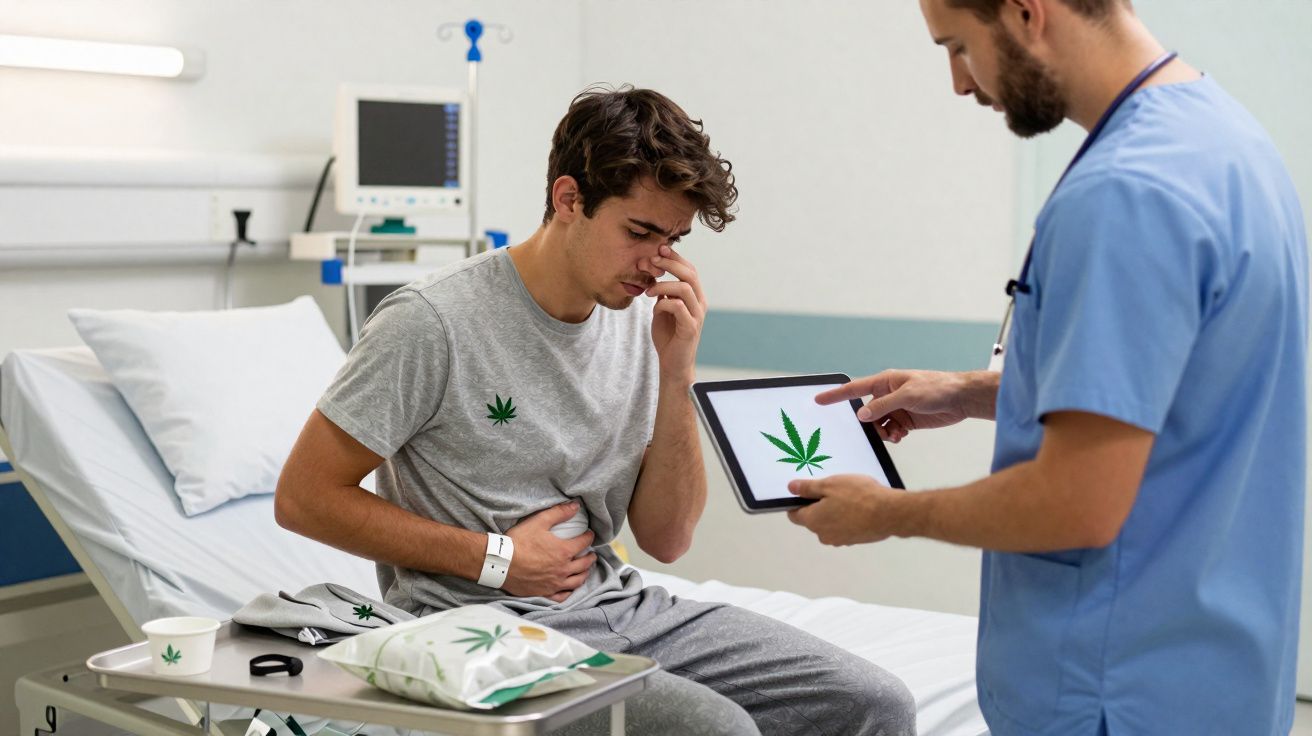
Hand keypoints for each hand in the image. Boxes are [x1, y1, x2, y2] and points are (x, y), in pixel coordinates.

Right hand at [502, 502, 596, 601]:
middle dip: (590, 557)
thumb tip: (576, 506)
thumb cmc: (519, 541)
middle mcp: (563, 569)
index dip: (589, 537)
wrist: (500, 563)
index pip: (584, 543)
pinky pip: (562, 596)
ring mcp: (554, 583)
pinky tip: (570, 588)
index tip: (589, 535)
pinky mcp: (544, 593)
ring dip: (584, 574)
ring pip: (577, 581)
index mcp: (563, 551)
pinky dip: (569, 592)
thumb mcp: (539, 521)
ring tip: (585, 570)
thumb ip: (559, 513)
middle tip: (591, 554)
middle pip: (584, 564)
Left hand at [641, 245, 704, 383]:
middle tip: (652, 261)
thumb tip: (654, 273)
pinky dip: (663, 303)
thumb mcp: (663, 309)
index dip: (675, 257)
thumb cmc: (668, 336)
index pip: (689, 269)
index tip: (659, 248)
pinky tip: (655, 308)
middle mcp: (699, 303)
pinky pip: (677, 306)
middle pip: (689, 274)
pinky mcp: (690, 328)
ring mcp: (696, 315)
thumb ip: (663, 293)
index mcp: (695, 296)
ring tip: (648, 290)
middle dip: (670, 264)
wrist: (673, 364)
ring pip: (684, 288)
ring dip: (663, 284)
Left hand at [786, 475, 901, 545]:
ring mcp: (840, 540)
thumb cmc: (858, 497)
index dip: (797, 503)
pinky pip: (845, 527)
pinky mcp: (855, 540)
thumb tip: (791, 488)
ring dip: (835, 512)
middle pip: (814, 519)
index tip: (806, 492)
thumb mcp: (829, 485)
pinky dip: (848, 518)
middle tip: (833, 490)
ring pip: (830, 524)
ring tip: (849, 497)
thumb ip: (808, 488)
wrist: (889, 513)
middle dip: (819, 506)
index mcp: (813, 521)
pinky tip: (860, 506)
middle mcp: (824, 535)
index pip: (794, 515)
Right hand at [815, 370, 983, 442]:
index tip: (819, 399)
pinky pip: (890, 431)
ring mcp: (896, 408)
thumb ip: (884, 406)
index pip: (854, 389)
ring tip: (896, 434)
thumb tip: (862, 415)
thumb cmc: (938, 387)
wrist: (961, 399)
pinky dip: (893, 436)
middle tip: (875, 432)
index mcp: (885, 382)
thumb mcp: (908, 396)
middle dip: (868, 425)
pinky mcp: (906, 420)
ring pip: (877, 425)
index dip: (836, 395)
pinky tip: (901, 436)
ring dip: (883, 433)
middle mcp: (888, 395)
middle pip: (866, 413)